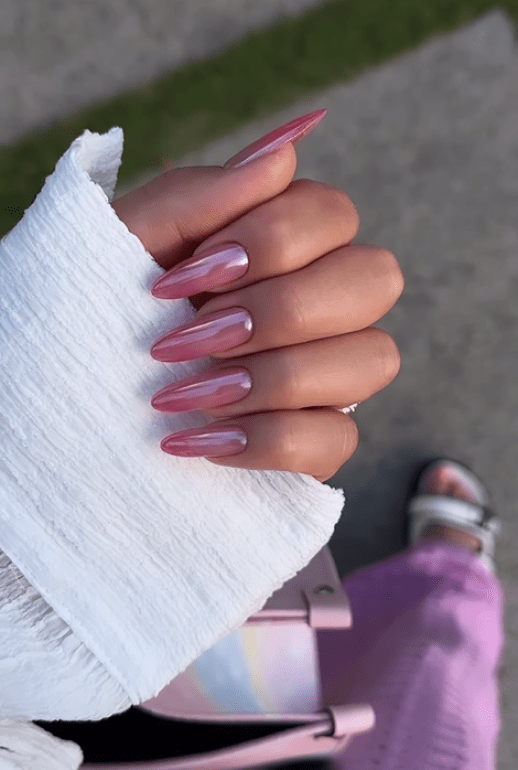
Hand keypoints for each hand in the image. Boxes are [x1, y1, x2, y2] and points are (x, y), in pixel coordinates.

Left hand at [112, 111, 402, 481]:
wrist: (70, 390)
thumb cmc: (102, 305)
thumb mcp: (130, 243)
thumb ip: (204, 194)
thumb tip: (290, 143)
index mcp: (284, 244)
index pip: (333, 215)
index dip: (266, 243)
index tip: (171, 283)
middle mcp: (323, 303)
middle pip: (376, 279)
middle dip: (279, 311)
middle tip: (188, 339)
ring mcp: (328, 375)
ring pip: (374, 360)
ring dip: (274, 377)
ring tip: (182, 394)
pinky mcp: (316, 441)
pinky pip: (338, 442)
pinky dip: (267, 442)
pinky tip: (199, 441)